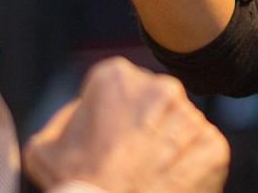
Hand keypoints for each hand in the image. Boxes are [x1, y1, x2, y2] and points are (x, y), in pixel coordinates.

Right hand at [24, 58, 228, 192]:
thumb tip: (87, 110)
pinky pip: (202, 154)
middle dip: (144, 128)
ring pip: (180, 129)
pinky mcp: (213, 147)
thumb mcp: (44, 146)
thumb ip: (66, 118)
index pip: (120, 89)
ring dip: (168, 149)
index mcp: (116, 76)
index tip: (105, 142)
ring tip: (148, 177)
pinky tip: (167, 186)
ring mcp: (191, 117)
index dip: (110, 118)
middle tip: (128, 162)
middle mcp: (161, 86)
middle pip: (154, 105)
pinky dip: (189, 171)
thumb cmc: (73, 185)